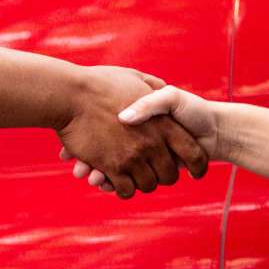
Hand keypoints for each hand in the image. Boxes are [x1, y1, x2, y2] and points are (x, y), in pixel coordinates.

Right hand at [56, 67, 208, 199]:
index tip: (194, 172)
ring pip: (147, 185)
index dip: (198, 166)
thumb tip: (163, 89)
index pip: (193, 153)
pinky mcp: (112, 167)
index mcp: (163, 122)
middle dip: (164, 176)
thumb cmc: (100, 83)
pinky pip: (125, 190)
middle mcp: (151, 143)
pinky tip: (118, 181)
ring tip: (135, 176)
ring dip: (142, 183)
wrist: (70, 95)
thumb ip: (154, 87)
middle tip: (156, 173)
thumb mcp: (135, 78)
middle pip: (169, 175)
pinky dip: (123, 189)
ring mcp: (132, 157)